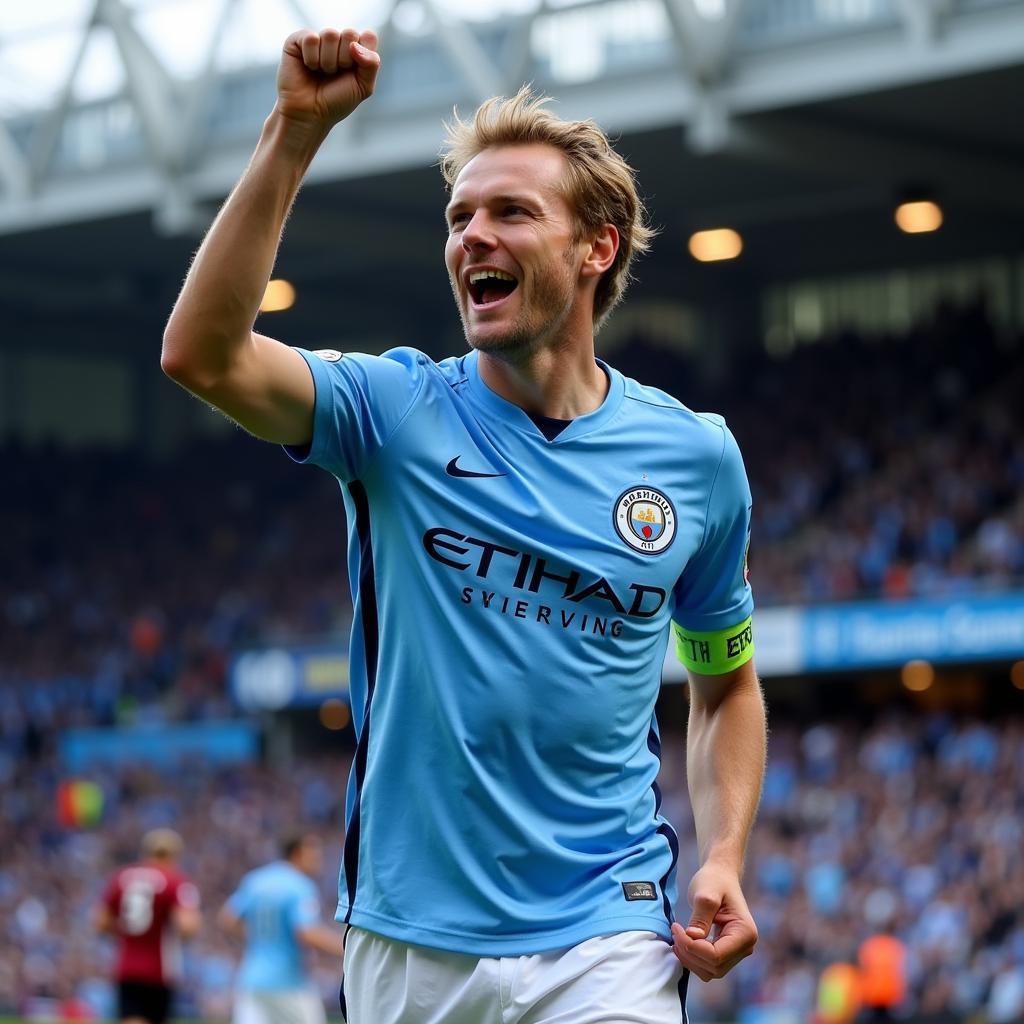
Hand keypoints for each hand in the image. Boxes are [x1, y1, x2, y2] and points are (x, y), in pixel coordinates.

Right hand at [276, 28, 380, 130]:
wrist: (310, 114)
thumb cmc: (336, 101)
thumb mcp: (363, 87)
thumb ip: (372, 64)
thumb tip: (354, 44)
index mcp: (356, 50)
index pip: (368, 36)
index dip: (364, 55)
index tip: (353, 72)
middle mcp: (338, 42)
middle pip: (350, 33)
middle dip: (345, 59)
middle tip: (335, 74)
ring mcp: (319, 39)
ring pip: (330, 34)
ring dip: (328, 62)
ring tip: (322, 73)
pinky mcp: (298, 40)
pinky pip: (311, 38)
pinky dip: (312, 58)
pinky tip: (308, 67)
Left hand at [671, 861, 757, 981]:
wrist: (720, 876)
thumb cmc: (714, 880)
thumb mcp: (705, 893)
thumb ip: (701, 915)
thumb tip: (694, 937)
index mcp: (745, 933)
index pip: (716, 955)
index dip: (692, 947)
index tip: (676, 927)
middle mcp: (745, 947)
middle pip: (714, 967)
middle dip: (690, 953)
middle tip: (675, 931)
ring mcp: (737, 952)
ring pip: (711, 972)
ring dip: (690, 959)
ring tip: (677, 937)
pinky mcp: (726, 952)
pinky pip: (709, 966)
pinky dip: (693, 959)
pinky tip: (682, 942)